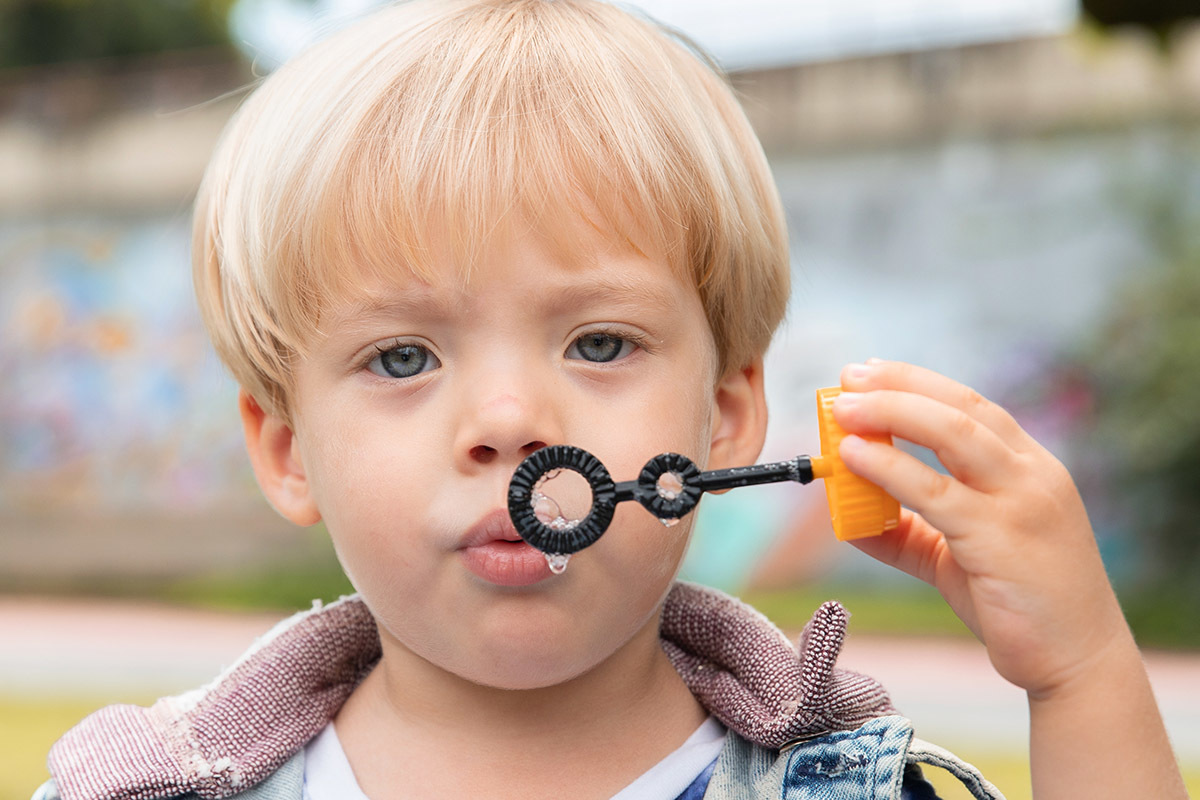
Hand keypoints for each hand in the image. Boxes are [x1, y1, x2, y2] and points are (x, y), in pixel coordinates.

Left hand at [831, 359, 1129, 698]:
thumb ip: (906, 533)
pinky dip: (889, 467)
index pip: (971, 405)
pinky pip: (936, 492)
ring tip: (843, 410)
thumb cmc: (1017, 602)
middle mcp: (1032, 473)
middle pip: (960, 407)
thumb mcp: (954, 556)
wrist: (1076, 660)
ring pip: (952, 433)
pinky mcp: (1003, 537)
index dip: (916, 383)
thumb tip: (847, 519)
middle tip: (848, 378)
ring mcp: (1022, 501)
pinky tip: (854, 458)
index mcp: (1029, 467)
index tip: (868, 373)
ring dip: (891, 413)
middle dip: (899, 386)